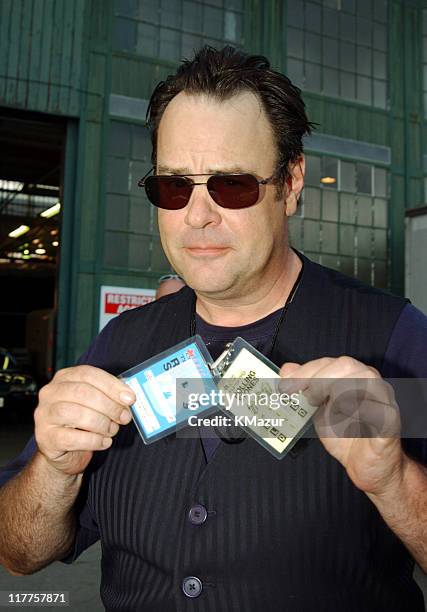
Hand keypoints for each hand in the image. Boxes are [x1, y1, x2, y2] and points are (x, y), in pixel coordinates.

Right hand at [34, 366, 135, 475]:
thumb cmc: (82, 423)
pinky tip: (104, 442)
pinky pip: (72, 438)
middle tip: (125, 417)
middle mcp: (50, 393)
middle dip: (109, 405)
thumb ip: (109, 396)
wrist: (63, 451)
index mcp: (64, 378)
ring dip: (102, 423)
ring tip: (112, 430)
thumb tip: (128, 397)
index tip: (130, 398)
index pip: (88, 374)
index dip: (112, 385)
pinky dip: (94, 441)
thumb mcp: (95, 404)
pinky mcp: (46, 439)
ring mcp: (45, 415)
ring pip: (76, 414)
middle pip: (83, 392)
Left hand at [279, 357, 403, 496]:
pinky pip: (379, 409)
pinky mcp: (391, 422)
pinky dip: (359, 409)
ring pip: (365, 378)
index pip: (328, 363)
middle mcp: (370, 383)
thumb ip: (304, 390)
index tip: (286, 386)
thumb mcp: (317, 412)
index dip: (305, 372)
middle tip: (306, 397)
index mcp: (352, 377)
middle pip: (346, 365)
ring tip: (324, 406)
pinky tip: (344, 415)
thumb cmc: (346, 437)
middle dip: (318, 378)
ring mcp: (384, 401)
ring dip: (337, 389)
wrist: (368, 467)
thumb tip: (286, 369)